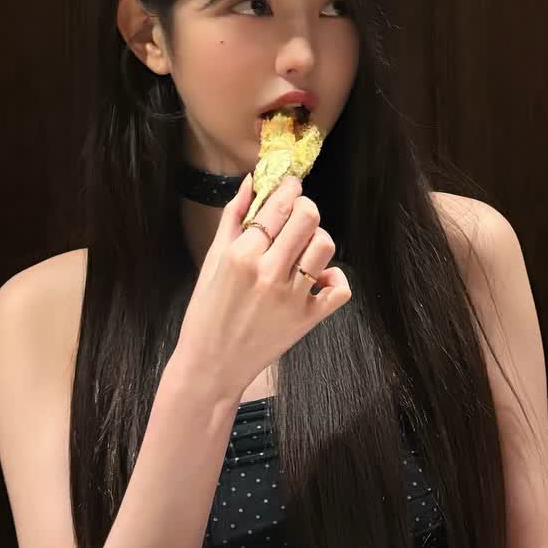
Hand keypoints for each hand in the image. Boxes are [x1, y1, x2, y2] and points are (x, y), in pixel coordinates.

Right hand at [174, 170, 351, 393]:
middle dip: (305, 208)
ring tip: (302, 249)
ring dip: (317, 240)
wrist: (211, 366)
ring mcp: (292, 297)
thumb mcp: (213, 260)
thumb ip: (233, 217)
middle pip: (309, 217)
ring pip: (325, 245)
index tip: (290, 187)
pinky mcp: (309, 318)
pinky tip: (316, 279)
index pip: (278, 205)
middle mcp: (269, 272)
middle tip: (297, 216)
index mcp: (242, 255)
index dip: (289, 189)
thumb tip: (252, 182)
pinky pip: (340, 287)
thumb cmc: (207, 312)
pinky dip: (333, 279)